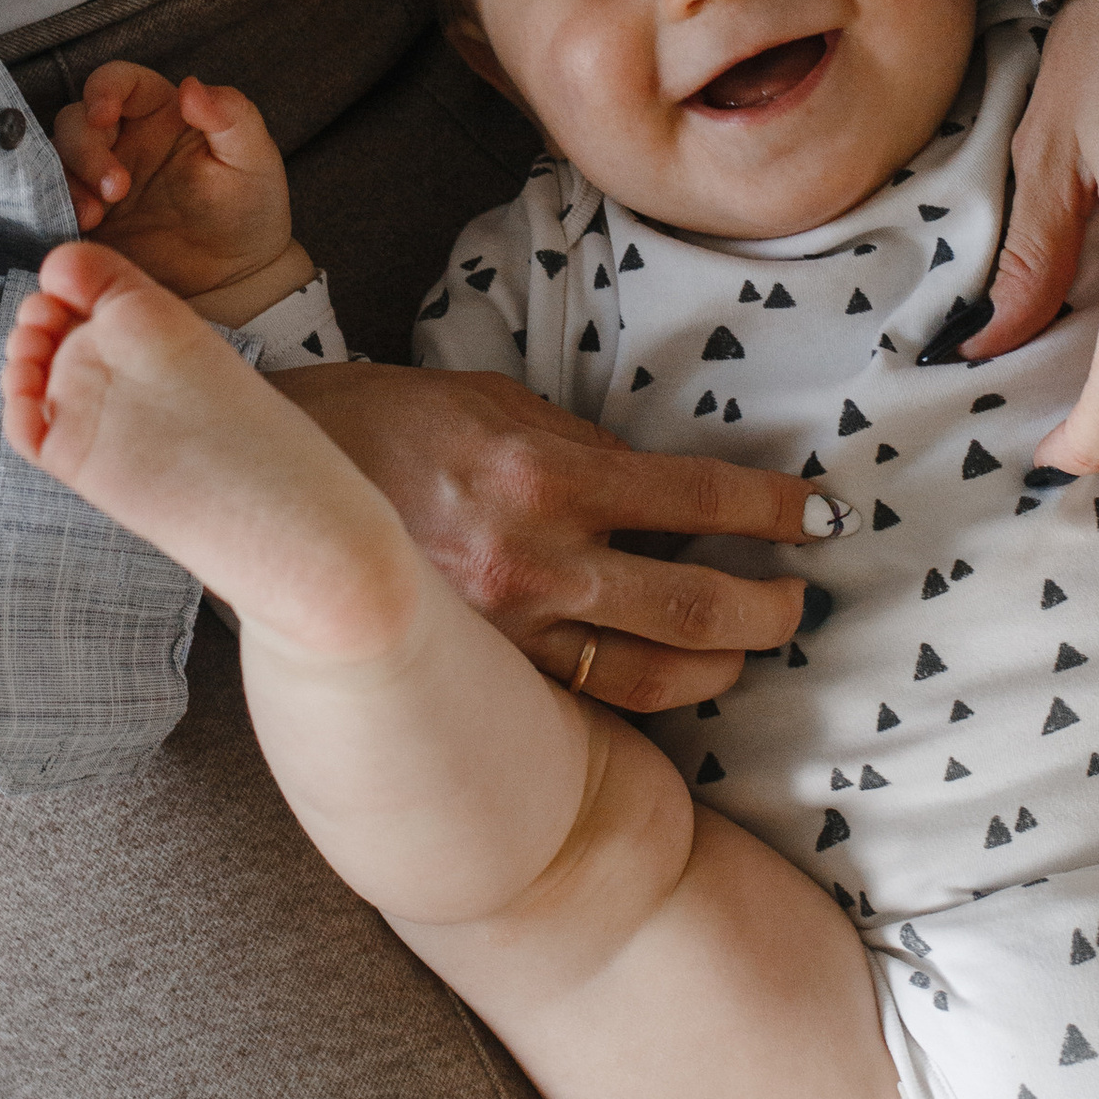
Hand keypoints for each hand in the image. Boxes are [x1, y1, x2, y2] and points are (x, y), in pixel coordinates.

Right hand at [51, 62, 305, 317]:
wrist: (236, 278)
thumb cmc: (249, 208)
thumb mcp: (253, 160)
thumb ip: (232, 116)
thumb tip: (191, 85)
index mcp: (160, 111)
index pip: (119, 82)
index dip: (103, 90)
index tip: (103, 115)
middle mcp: (122, 138)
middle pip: (77, 120)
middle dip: (85, 148)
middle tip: (115, 190)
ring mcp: (99, 179)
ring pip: (60, 160)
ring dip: (69, 181)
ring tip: (94, 216)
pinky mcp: (88, 218)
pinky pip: (57, 203)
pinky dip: (60, 209)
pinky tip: (83, 227)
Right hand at [270, 361, 838, 710]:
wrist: (280, 485)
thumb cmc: (390, 423)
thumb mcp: (496, 400)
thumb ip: (582, 445)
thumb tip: (660, 484)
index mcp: (546, 473)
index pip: (697, 493)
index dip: (773, 507)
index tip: (818, 513)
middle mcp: (534, 560)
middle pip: (694, 604)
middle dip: (767, 608)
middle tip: (799, 601)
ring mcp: (506, 629)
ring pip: (649, 675)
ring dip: (719, 669)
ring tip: (747, 652)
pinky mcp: (483, 668)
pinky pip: (583, 698)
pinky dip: (640, 694)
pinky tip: (669, 682)